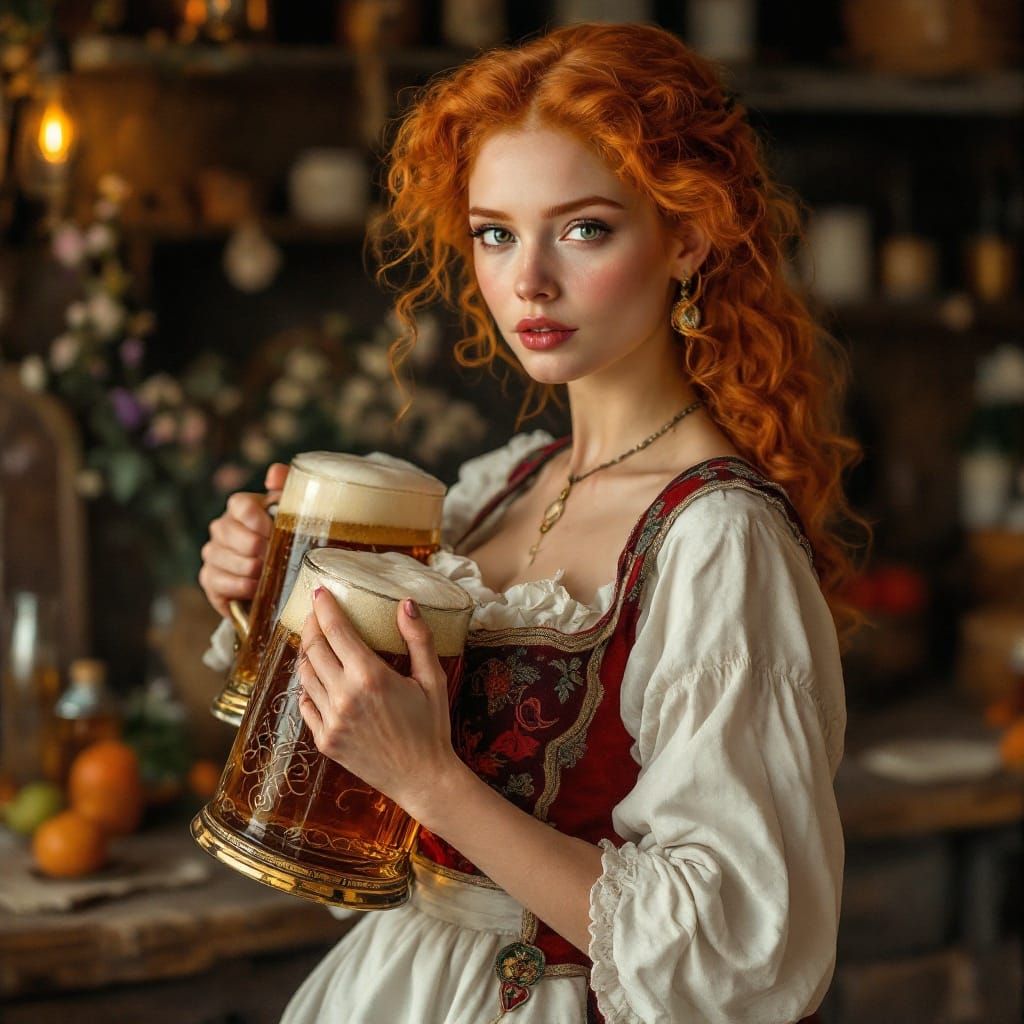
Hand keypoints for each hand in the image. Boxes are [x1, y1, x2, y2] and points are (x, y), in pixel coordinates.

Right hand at [198, 462, 288, 616]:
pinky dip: (238, 585)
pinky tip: (254, 587)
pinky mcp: (210, 579)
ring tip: (267, 573)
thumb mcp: (295, 513)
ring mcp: (213, 553)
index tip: (272, 532)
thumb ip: (287, 486)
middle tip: (272, 556)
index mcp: (242, 507)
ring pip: (222, 557)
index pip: (240, 504)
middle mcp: (223, 527)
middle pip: (229, 531)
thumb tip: (273, 473)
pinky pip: (216, 580)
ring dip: (248, 567)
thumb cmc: (291, 542)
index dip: (256, 520)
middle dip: (254, 547)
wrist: (285, 581)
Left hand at [296, 587, 458, 817]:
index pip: (335, 631)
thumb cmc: (431, 727)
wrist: (423, 779)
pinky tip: (320, 680)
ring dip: (308, 655)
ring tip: (318, 644)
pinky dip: (309, 688)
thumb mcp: (432, 679)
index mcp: (370, 677)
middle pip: (313, 649)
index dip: (324, 608)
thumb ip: (418, 639)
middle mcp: (344, 696)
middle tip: (316, 614)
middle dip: (311, 626)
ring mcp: (331, 721)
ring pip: (305, 676)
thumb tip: (406, 604)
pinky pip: (306, 705)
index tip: (319, 592)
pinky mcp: (324, 740)